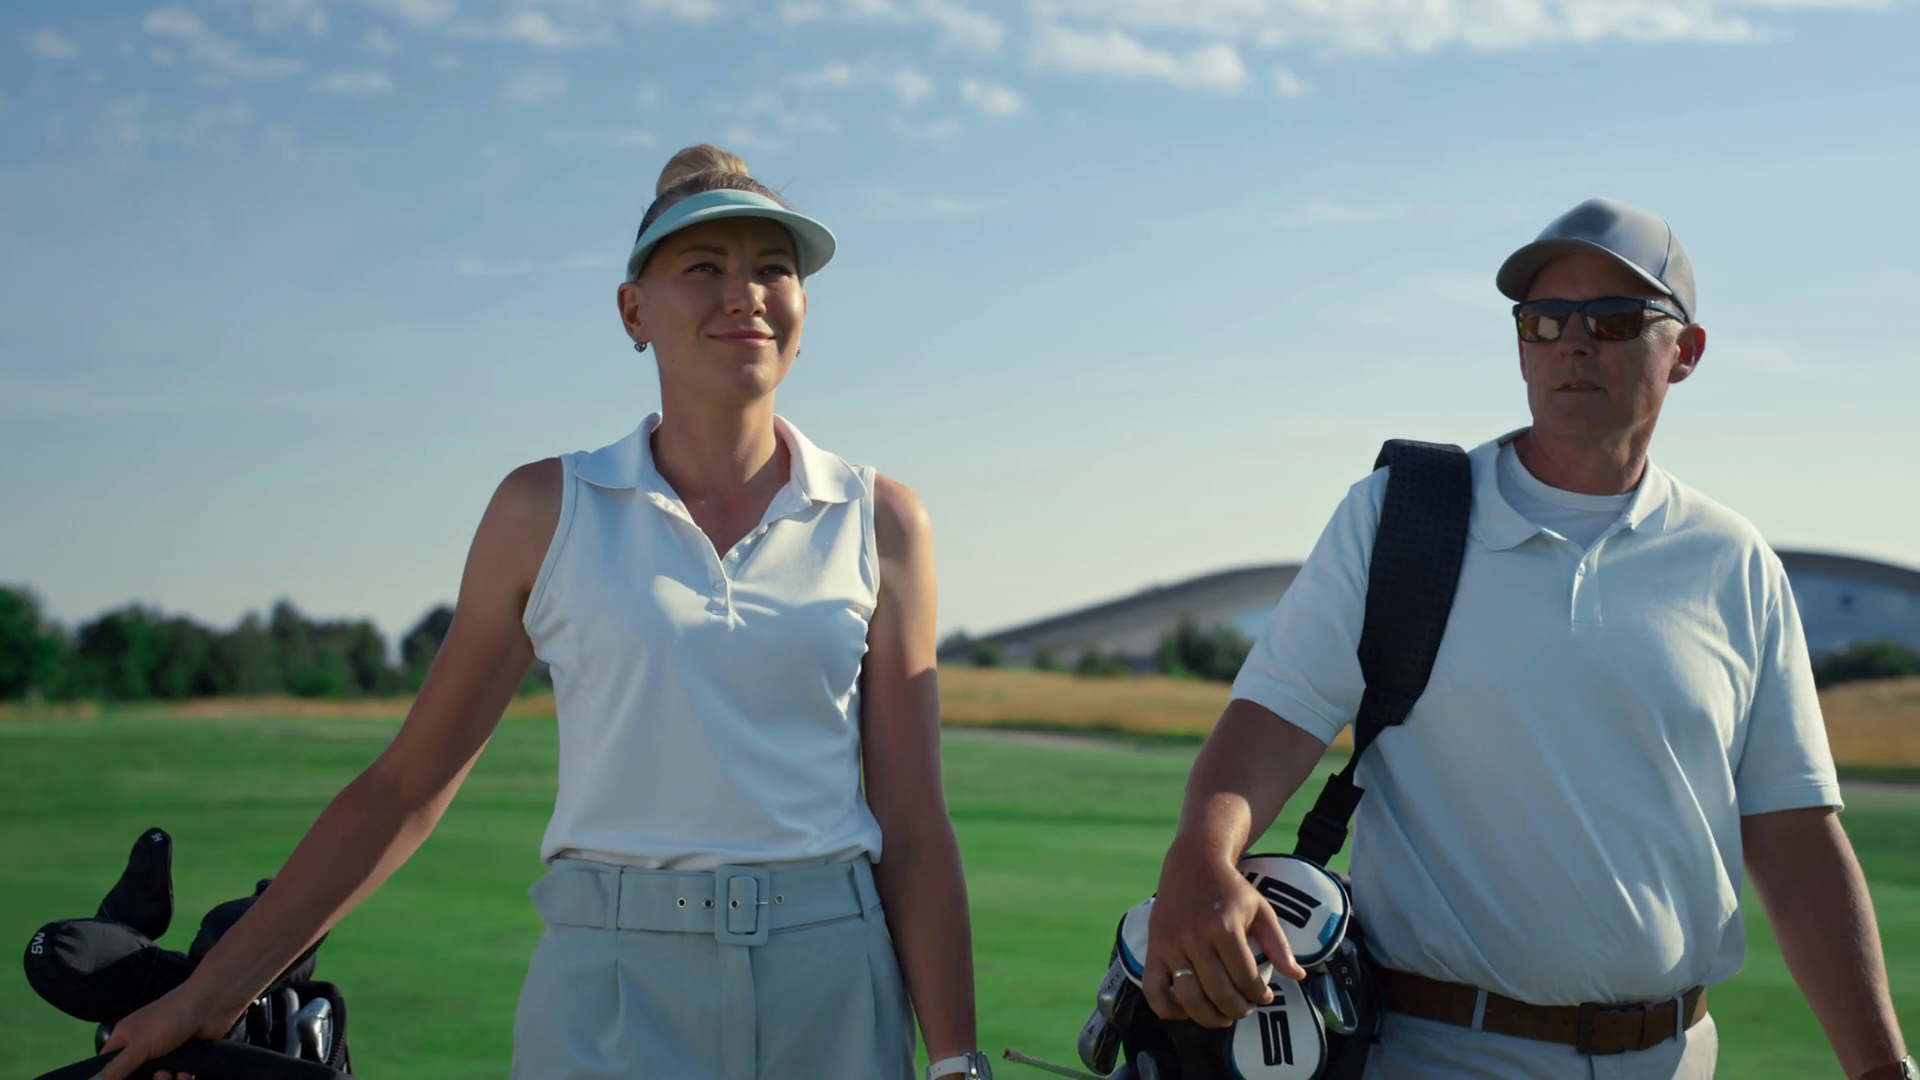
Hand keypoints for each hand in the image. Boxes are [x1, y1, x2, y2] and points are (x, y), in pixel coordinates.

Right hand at [92, 978, 243, 1079]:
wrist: (212, 1005)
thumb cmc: (171, 1018)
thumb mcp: (139, 1045)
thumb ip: (117, 1068)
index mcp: (125, 1038)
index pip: (108, 1066)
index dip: (112, 1078)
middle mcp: (142, 1045)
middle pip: (135, 1076)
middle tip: (159, 1075)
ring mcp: (164, 1051)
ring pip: (159, 1078)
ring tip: (173, 1074)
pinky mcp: (184, 1056)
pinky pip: (178, 1077)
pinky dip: (182, 1078)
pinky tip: (187, 1074)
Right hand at [1144, 847, 1304, 1028]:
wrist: (1192, 863)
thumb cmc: (1230, 888)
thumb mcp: (1261, 909)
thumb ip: (1279, 944)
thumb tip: (1298, 976)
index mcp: (1225, 927)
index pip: (1245, 977)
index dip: (1258, 994)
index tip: (1264, 996)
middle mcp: (1196, 938)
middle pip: (1219, 992)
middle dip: (1238, 1009)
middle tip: (1245, 1009)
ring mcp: (1171, 946)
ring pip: (1189, 997)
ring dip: (1209, 1017)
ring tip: (1222, 1017)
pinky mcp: (1154, 949)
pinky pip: (1154, 990)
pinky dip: (1168, 1009)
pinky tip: (1185, 1011)